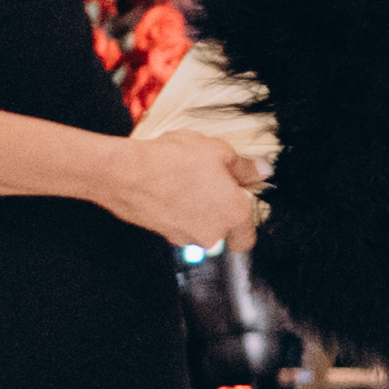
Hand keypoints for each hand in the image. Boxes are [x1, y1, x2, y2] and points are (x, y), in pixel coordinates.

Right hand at [106, 128, 265, 252]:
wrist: (126, 173)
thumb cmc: (172, 161)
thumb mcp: (218, 151)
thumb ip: (244, 166)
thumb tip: (261, 170)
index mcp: (233, 214)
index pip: (247, 237)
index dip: (245, 220)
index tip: (239, 204)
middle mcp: (211, 233)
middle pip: (222, 228)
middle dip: (218, 209)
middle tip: (210, 183)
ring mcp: (185, 237)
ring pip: (198, 225)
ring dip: (196, 208)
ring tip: (185, 179)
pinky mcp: (163, 234)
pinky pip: (177, 223)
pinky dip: (176, 209)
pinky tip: (168, 186)